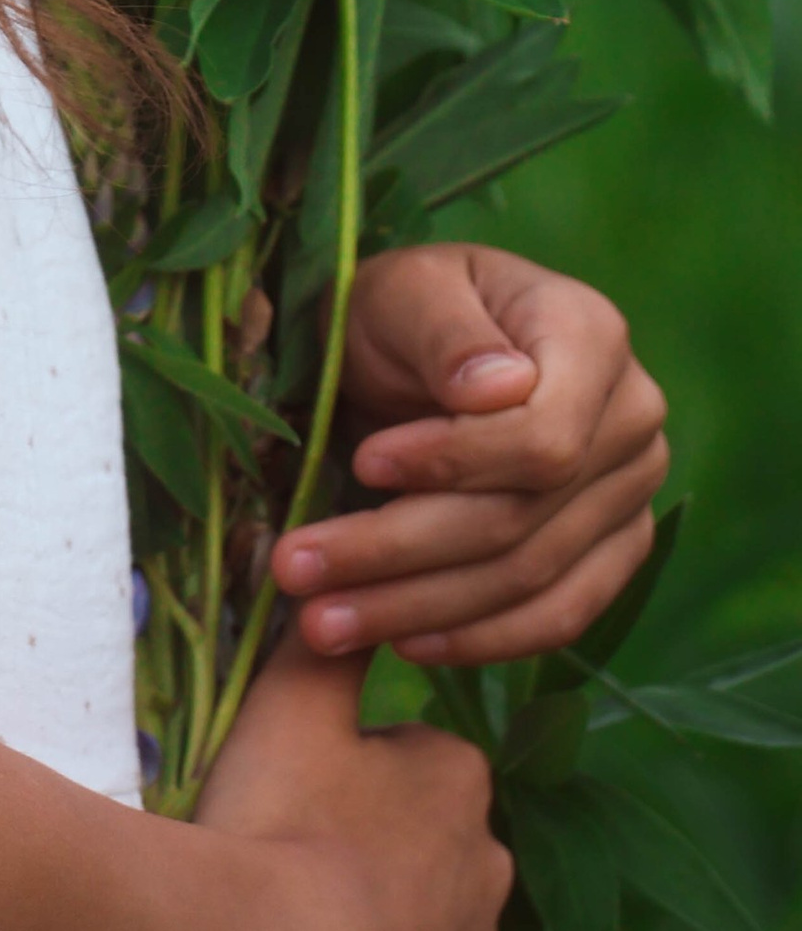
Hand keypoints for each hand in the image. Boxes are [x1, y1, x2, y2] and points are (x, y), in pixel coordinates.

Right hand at [198, 635, 509, 930]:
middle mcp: (492, 854)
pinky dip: (382, 927)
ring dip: (380, 887)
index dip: (350, 759)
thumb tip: (343, 584)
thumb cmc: (288, 813)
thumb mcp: (294, 700)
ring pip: (422, 891)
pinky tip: (327, 924)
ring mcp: (474, 930)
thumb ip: (328, 641)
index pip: (410, 748)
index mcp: (461, 772)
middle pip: (422, 822)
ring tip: (310, 886)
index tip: (302, 778)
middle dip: (373, 827)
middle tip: (301, 834)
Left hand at [270, 241, 666, 668]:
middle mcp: (632, 419)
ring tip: (324, 622)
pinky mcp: (615, 549)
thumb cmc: (411, 306)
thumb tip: (495, 390)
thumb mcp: (407, 288)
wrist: (425, 344)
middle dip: (401, 551)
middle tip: (298, 571)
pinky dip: (479, 638)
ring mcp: (631, 492)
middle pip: (523, 519)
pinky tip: (403, 642)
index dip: (453, 465)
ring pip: (531, 579)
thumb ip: (446, 333)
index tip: (360, 465)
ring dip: (420, 610)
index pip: (543, 438)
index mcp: (591, 337)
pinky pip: (559, 614)